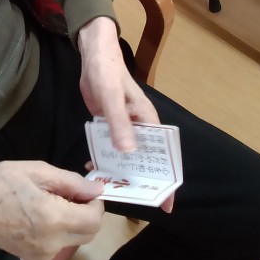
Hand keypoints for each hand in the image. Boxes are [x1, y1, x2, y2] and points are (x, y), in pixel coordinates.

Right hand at [0, 161, 104, 259]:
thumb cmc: (2, 184)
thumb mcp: (36, 171)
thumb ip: (70, 181)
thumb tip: (97, 188)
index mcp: (54, 217)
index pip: (94, 219)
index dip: (96, 203)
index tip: (84, 190)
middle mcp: (53, 241)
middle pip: (90, 233)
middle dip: (88, 213)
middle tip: (71, 195)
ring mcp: (45, 254)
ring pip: (77, 239)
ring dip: (75, 222)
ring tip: (54, 203)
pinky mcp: (38, 259)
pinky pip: (61, 245)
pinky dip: (61, 231)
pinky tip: (43, 216)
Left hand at [78, 17, 173, 212]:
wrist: (93, 55)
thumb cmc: (107, 72)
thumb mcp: (111, 97)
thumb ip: (119, 123)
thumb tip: (129, 153)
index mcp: (147, 121)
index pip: (163, 155)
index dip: (166, 179)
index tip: (166, 204)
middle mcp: (138, 127)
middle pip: (145, 159)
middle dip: (141, 179)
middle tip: (132, 201)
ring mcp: (123, 126)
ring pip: (126, 155)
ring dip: (120, 170)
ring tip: (112, 190)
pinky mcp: (108, 123)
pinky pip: (110, 146)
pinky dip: (105, 157)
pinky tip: (95, 168)